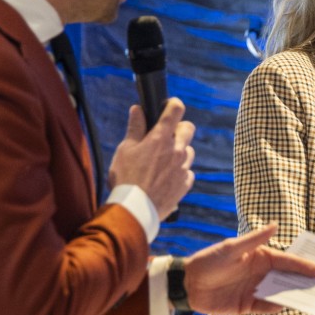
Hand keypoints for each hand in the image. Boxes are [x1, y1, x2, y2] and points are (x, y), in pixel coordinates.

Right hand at [107, 98, 194, 219]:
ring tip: (162, 162)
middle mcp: (177, 150)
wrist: (135, 209)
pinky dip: (179, 172)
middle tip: (164, 137)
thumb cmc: (126, 178)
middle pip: (188, 128)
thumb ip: (135, 128)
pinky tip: (165, 178)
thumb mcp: (125, 150)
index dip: (172, 105)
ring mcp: (183, 168)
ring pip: (189, 151)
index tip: (167, 107)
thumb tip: (137, 109)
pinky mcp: (185, 184)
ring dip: (179, 152)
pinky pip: (187, 172)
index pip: (176, 109)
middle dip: (179, 128)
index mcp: (161, 138)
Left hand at [184, 224, 314, 314]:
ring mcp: (255, 290)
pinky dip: (277, 307)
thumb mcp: (231, 249)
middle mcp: (261, 274)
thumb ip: (254, 240)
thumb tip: (275, 225)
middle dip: (304, 282)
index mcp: (260, 257)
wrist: (187, 284)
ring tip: (313, 300)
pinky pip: (266, 308)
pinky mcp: (247, 306)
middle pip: (287, 278)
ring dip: (294, 296)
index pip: (286, 261)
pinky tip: (289, 307)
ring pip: (280, 294)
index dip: (303, 266)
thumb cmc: (209, 260)